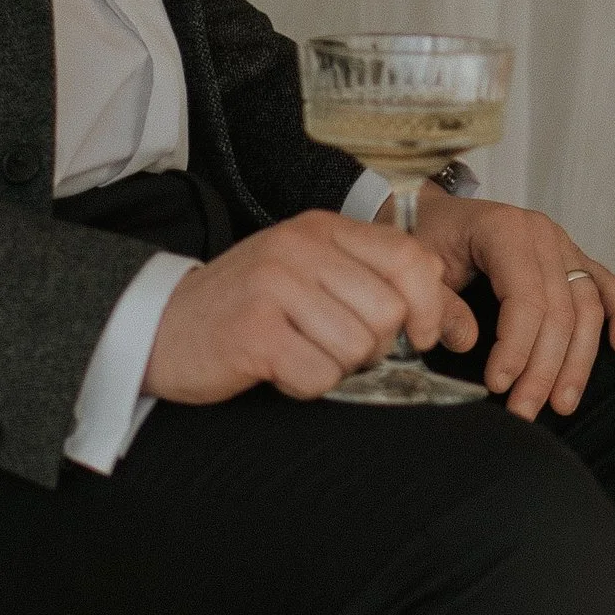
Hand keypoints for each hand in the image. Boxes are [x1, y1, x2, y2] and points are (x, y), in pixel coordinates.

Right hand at [143, 212, 463, 404]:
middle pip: (388, 314)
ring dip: (335, 368)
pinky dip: (306, 386)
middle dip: (374, 347)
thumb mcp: (315, 274)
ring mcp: (274, 287)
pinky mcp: (254, 333)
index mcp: (323, 229)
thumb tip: (453, 319)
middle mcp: (300, 248)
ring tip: (299, 353)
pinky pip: (318, 376)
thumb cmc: (251, 307)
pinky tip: (278, 369)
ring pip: (357, 349)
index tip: (418, 335)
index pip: (412, 260)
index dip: (429, 307)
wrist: (161, 325)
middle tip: (334, 348)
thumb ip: (379, 283)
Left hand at [411, 190, 614, 419]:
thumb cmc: (421, 238)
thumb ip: (439, 304)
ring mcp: (562, 244)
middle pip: (561, 311)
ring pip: (588, 308)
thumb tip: (470, 343)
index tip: (497, 385)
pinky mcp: (572, 257)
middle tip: (525, 411)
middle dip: (545, 369)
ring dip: (579, 362)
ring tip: (562, 404)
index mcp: (505, 229)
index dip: (516, 348)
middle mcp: (542, 234)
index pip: (526, 299)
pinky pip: (607, 287)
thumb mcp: (415, 268)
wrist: (429, 213)